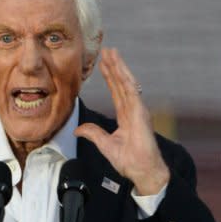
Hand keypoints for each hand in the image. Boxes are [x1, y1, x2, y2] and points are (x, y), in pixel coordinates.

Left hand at [75, 48, 169, 194]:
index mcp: (126, 116)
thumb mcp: (105, 145)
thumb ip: (93, 134)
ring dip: (120, 68)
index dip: (110, 78)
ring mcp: (138, 110)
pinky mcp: (141, 114)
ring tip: (112, 53)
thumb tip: (78, 129)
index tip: (103, 65)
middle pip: (122, 84)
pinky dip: (127, 80)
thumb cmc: (130, 161)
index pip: (117, 92)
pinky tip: (121, 70)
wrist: (142, 170)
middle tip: (107, 51)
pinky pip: (133, 93)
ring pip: (127, 84)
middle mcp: (133, 110)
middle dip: (114, 67)